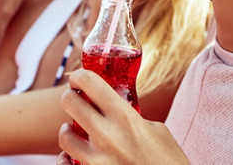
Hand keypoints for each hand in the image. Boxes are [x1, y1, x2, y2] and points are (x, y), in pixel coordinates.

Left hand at [57, 70, 189, 164]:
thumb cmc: (169, 161)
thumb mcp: (157, 130)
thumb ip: (134, 118)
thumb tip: (117, 112)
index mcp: (125, 117)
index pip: (89, 82)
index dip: (79, 76)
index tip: (78, 79)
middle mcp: (107, 136)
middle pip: (69, 103)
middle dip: (70, 98)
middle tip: (74, 100)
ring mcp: (97, 161)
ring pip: (64, 136)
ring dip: (67, 131)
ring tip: (73, 131)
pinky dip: (64, 160)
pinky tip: (70, 157)